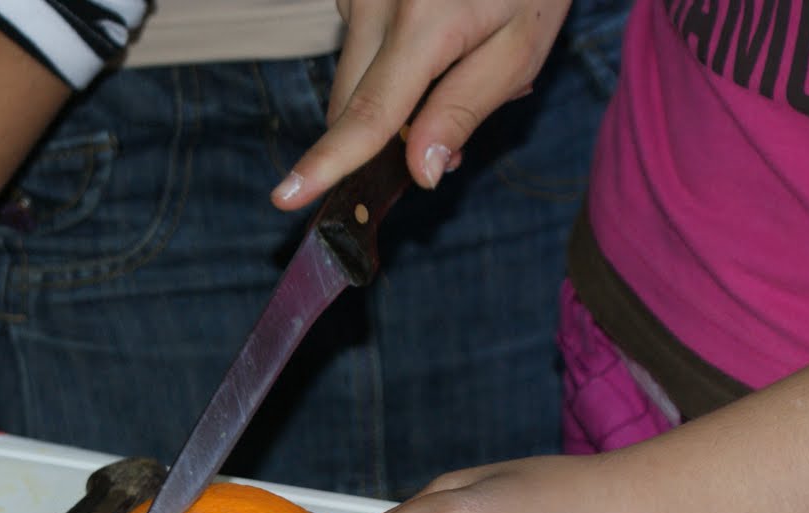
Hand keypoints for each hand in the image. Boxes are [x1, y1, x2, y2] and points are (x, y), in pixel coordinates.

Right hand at [272, 0, 574, 207]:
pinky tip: (428, 32)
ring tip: (448, 61)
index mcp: (425, 20)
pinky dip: (386, 59)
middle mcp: (377, 0)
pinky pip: (357, 46)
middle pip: (351, 105)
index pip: (370, 112)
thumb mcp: (520, 47)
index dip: (330, 162)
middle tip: (447, 134)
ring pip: (351, 79)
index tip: (288, 197)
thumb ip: (464, 110)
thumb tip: (421, 172)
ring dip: (388, 94)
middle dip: (388, 134)